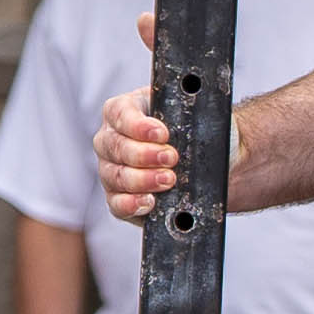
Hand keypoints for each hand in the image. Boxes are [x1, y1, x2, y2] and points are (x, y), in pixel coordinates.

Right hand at [94, 86, 184, 223]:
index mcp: (123, 112)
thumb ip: (186, 109)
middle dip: (144, 154)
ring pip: (115, 176)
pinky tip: (150, 201)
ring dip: (142, 179)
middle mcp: (110, 140)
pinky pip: (116, 204)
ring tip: (169, 179)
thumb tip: (195, 110)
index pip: (119, 114)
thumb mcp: (188, 113)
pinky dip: (132, 204)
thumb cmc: (190, 130)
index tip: (162, 133)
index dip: (138, 125)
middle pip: (115, 146)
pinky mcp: (117, 198)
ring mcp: (110, 170)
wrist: (203, 163)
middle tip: (171, 158)